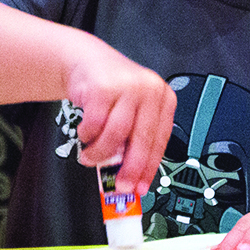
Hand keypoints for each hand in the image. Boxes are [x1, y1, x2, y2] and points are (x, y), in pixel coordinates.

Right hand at [64, 43, 176, 195]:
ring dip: (100, 153)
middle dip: (130, 169)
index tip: (140, 188)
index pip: (160, 141)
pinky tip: (85, 133)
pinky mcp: (103, 87)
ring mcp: (127, 86)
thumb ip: (133, 140)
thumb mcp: (131, 112)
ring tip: (90, 156)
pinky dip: (87, 135)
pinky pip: (94, 124)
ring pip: (116, 134)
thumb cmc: (113, 91)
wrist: (88, 61)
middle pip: (142, 139)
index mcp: (163, 98)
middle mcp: (149, 90)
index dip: (149, 168)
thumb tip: (131, 177)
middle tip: (120, 186)